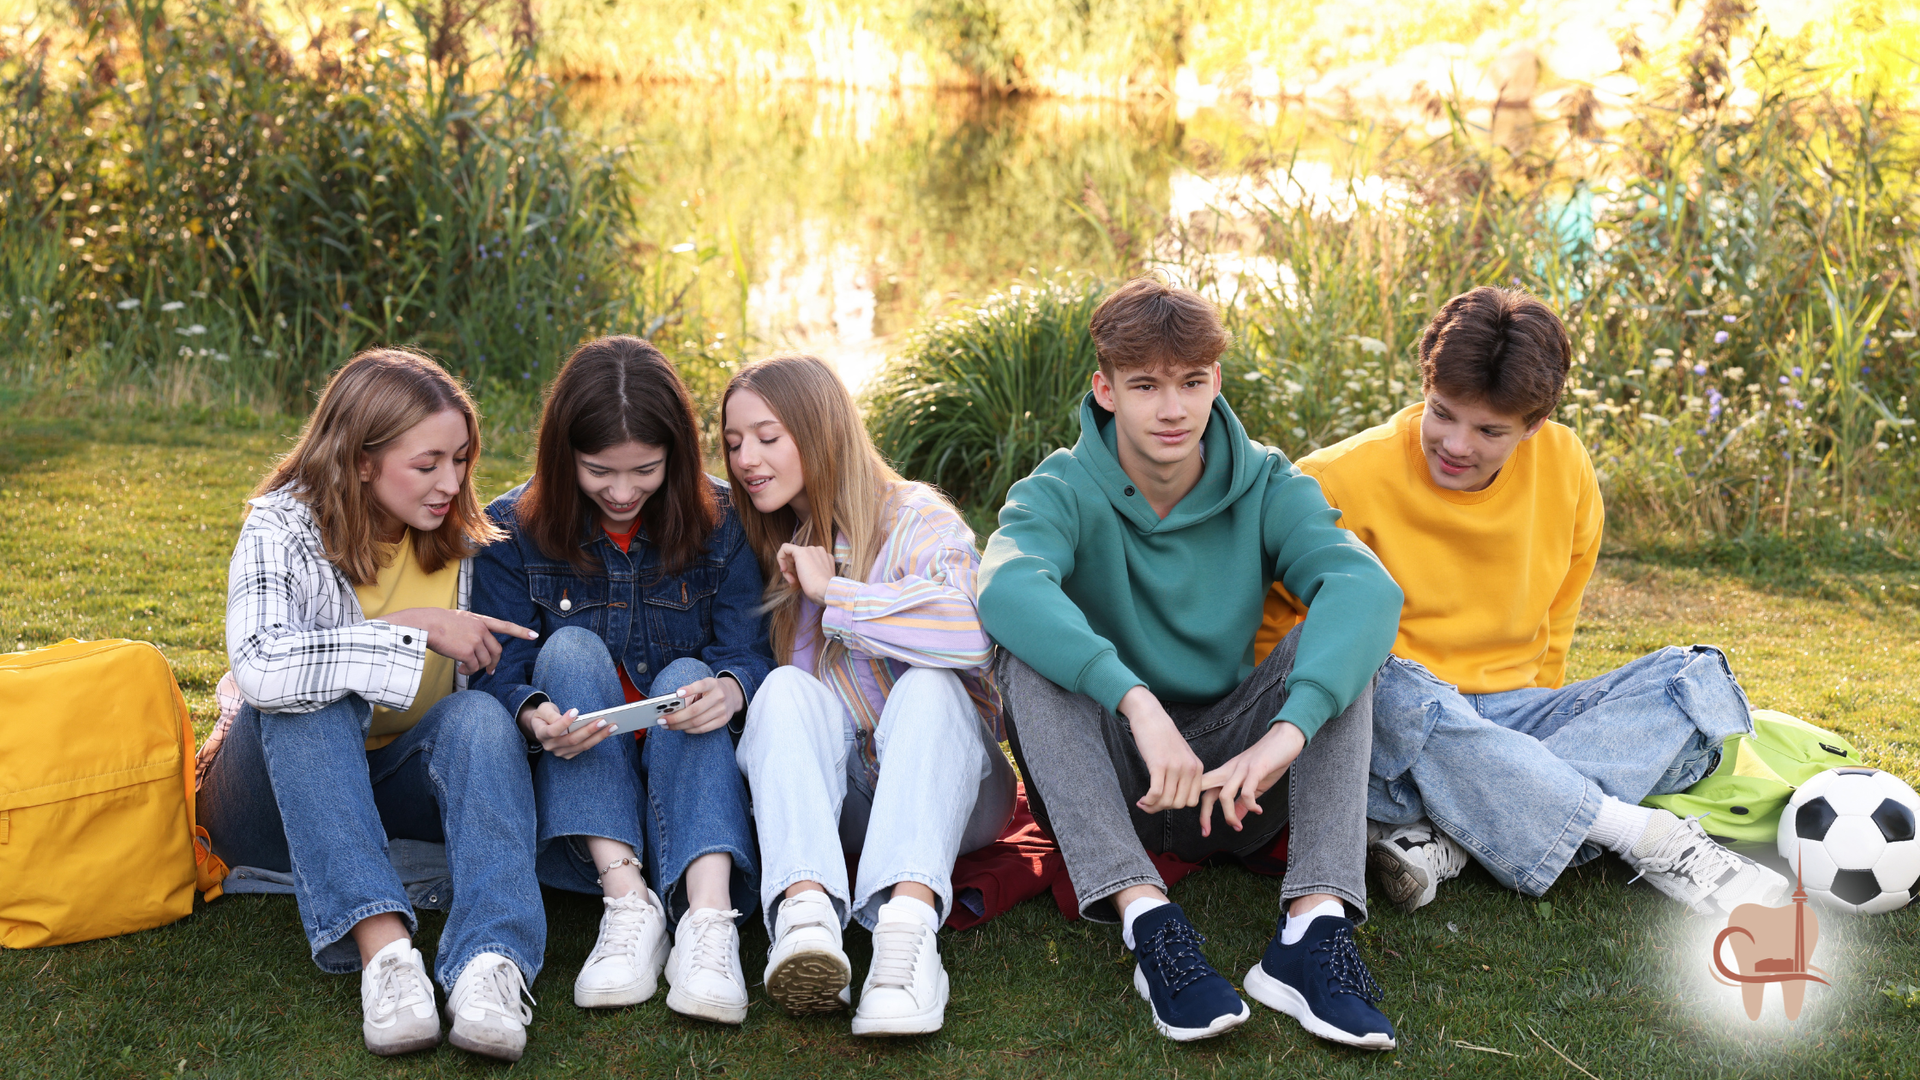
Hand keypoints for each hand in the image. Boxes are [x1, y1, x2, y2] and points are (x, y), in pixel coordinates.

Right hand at [385, 608, 535, 675]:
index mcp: (480, 620)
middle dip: (494, 663)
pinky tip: (461, 670)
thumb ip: (471, 629)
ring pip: (485, 661)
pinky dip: (468, 672)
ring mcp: (476, 640)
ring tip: (465, 669)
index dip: (520, 631)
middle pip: (497, 651)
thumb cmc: (436, 623)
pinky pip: (474, 667)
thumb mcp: (459, 620)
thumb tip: (474, 649)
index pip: (504, 626)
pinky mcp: (468, 651)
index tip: (534, 635)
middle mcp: (481, 629)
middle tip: (489, 671)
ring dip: (476, 669)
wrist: (425, 624)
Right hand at [517, 700, 611, 758]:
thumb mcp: (544, 709)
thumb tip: (570, 716)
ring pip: (581, 746)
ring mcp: (560, 752)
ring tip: (612, 726)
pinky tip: (608, 731)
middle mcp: (550, 746)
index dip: (564, 722)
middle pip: (572, 740)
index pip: (553, 730)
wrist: (542, 726)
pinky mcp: (569, 754)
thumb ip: (552, 714)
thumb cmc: (544, 714)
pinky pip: (585, 748)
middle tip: (603, 720)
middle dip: (588, 730)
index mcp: (541, 733)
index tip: (576, 711)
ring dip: (598, 736)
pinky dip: (597, 740)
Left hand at [662, 675, 744, 734]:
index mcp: (712, 684)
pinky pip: (703, 729)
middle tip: (662, 720)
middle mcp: (719, 696)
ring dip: (679, 726)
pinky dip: (689, 730)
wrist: (733, 694)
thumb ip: (690, 695)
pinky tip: (681, 728)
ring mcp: (723, 709)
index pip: (701, 686)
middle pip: (695, 710)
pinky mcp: (723, 720)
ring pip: (697, 722)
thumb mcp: (703, 686)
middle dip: (676, 717)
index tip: (677, 694)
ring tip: (667, 725)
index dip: (690, 689)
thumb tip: (671, 709)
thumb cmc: (711, 690)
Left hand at [776, 543, 836, 603]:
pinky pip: (785, 548)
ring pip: (791, 555)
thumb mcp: (815, 579)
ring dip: (788, 569)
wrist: (825, 590)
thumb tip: (795, 573)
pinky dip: (780, 558)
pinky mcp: (801, 551)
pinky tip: (783, 569)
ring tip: (793, 581)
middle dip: (792, 570)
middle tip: (793, 582)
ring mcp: (810, 550)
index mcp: (824, 557)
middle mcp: (818, 551)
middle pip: (798, 557)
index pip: (807, 560)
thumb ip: (808, 572)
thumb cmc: (821, 590)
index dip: (799, 569)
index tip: (797, 579)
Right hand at [1121, 685, 1204, 813]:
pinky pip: (1156, 793)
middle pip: (1179, 804)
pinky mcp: (1159, 765)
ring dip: (1153, 807)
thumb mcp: (1181, 755)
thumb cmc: (1162, 736)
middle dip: (1163, 808)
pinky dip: (1148, 801)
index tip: (1162, 803)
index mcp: (1197, 767)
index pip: (1192, 801)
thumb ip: (1184, 774)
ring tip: (1143, 803)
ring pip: (1167, 801)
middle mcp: (1189, 768)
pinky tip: (1141, 800)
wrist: (1150, 716)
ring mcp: (1175, 767)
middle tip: (1150, 804)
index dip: (1176, 806)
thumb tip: (1175, 799)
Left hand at [1197, 721, 1305, 837]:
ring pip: (1224, 795)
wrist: (1285, 737)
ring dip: (1229, 815)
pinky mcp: (1257, 768)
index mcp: (1227, 773)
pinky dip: (1250, 805)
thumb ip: (1242, 801)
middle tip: (1206, 832)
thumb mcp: (1254, 784)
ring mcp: (1242, 769)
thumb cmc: (1269, 760)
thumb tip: (1236, 818)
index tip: (1205, 830)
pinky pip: (1247, 791)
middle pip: (1205, 790)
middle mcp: (1230, 770)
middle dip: (1203, 814)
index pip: (1204, 790)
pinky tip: (1258, 810)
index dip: (1201, 811)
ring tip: (1237, 826)